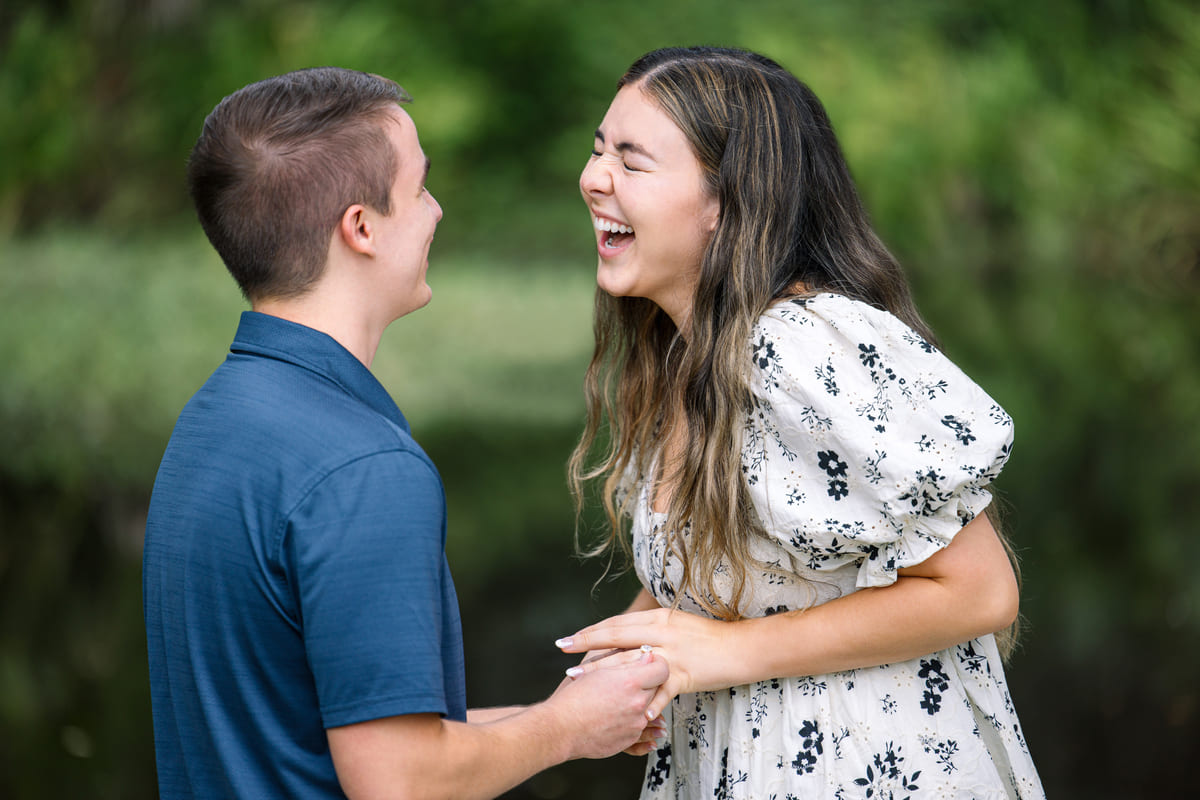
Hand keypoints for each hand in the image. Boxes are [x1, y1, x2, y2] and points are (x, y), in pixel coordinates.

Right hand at [545, 647, 668, 759]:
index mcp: (630, 682)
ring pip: (653, 709)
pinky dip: (639, 721)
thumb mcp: (596, 669)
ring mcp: (636, 724)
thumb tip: (643, 653)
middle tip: (638, 678)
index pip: (662, 668)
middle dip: (650, 682)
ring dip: (645, 702)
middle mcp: (637, 704)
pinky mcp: (630, 739)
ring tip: (631, 699)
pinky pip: (644, 729)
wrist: (560, 729)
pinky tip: (633, 717)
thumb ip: (623, 658)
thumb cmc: (573, 698)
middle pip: (658, 688)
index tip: (650, 662)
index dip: (656, 663)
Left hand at [555, 608, 733, 721]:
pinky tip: (631, 712)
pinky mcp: (685, 673)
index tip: (569, 638)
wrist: (741, 647)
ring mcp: (671, 653)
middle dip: (586, 646)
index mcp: (658, 618)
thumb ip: (653, 628)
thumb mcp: (677, 624)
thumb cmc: (708, 637)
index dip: (591, 631)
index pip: (617, 624)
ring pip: (630, 662)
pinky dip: (647, 702)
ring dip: (602, 671)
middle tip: (563, 653)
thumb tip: (629, 632)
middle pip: (616, 638)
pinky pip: (661, 690)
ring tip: (579, 679)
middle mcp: (661, 632)